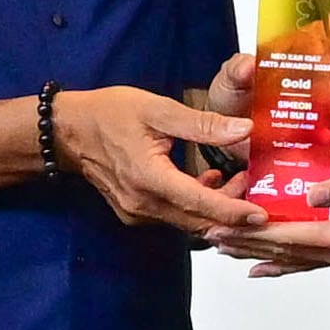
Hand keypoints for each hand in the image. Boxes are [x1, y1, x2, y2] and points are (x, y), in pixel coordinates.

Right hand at [50, 78, 273, 244]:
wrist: (68, 131)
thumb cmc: (109, 114)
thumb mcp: (158, 109)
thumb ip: (202, 124)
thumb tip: (243, 130)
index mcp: (149, 178)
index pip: (200, 203)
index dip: (233, 211)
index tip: (261, 215)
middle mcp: (143, 204)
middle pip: (197, 219)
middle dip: (230, 210)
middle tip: (255, 186)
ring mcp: (137, 212)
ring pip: (186, 220)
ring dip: (214, 207)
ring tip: (236, 179)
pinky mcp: (134, 213)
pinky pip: (172, 216)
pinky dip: (194, 205)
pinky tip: (206, 182)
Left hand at [228, 149, 329, 277]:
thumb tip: (310, 193)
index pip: (290, 236)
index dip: (254, 232)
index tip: (222, 227)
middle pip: (287, 253)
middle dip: (248, 246)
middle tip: (211, 240)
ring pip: (296, 262)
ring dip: (261, 257)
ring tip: (228, 253)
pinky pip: (312, 264)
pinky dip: (285, 267)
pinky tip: (266, 269)